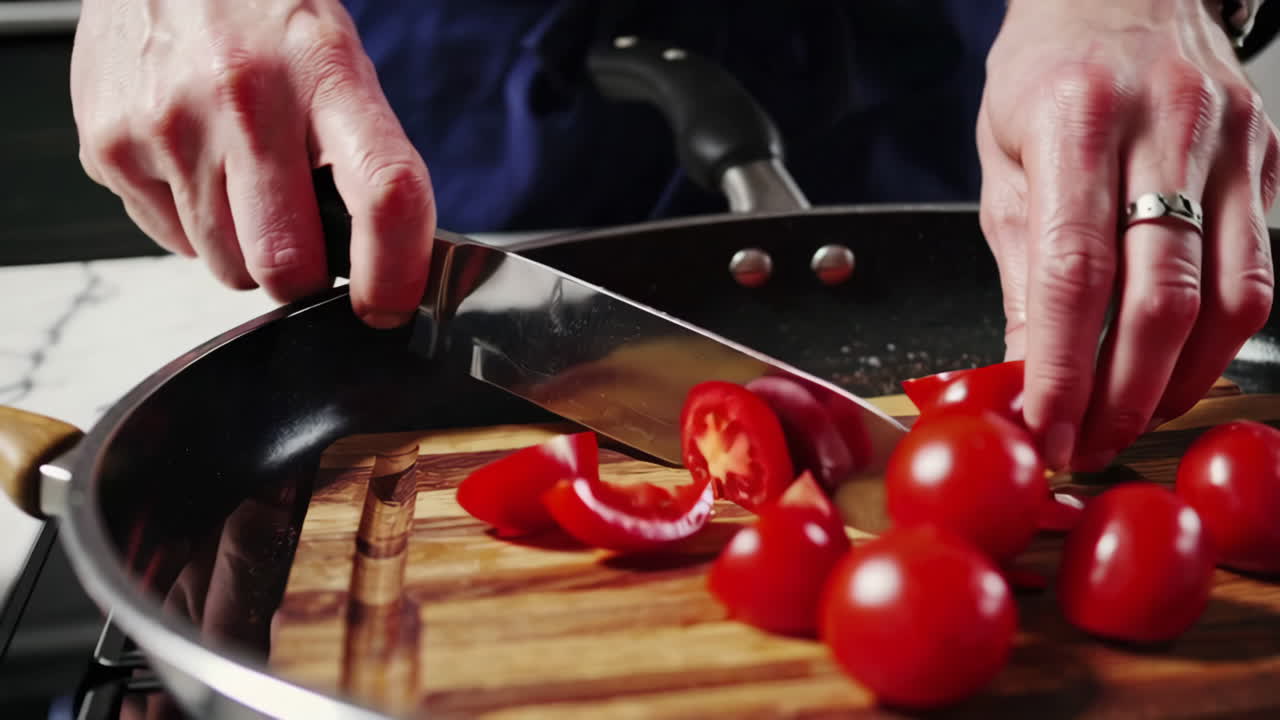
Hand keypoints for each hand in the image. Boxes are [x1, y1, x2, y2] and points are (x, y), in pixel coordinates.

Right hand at [71, 0, 433, 327]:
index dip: (395, 271)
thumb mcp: (336, 63)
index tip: (390, 303)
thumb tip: (387, 264)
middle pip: (285, 265)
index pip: (384, 193)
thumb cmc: (262, 15)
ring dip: (246, 249)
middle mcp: (242, 100)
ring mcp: (167, 126)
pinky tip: (195, 162)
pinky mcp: (109, 147)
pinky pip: (172, 242)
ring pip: (226, 267)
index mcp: (323, 75)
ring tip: (244, 179)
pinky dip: (194, 223)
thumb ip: (363, 159)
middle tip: (307, 242)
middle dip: (303, 278)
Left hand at [977, 0, 1277, 469]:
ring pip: (1233, 297)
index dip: (1062, 368)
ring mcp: (1233, 142)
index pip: (1075, 272)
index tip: (1045, 428)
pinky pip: (1260, 272)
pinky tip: (1178, 366)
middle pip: (1163, 297)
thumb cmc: (1049, 72)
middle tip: (1088, 443)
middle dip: (1123, 394)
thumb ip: (1022, 263)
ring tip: (1131, 418)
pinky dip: (1219, 339)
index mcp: (1078, 120)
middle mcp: (1167, 126)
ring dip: (1181, 381)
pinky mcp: (1273, 159)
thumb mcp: (1004, 158)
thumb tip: (1026, 367)